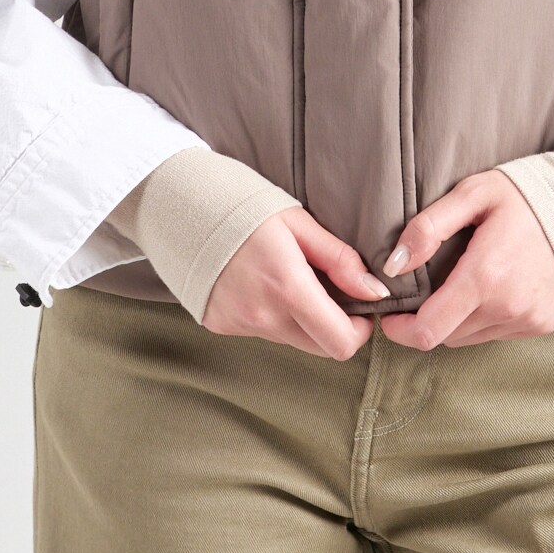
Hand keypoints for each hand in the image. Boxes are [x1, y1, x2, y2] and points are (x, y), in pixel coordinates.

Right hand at [201, 205, 388, 358]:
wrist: (178, 204)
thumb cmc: (243, 204)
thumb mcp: (298, 222)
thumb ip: (340, 259)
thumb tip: (375, 291)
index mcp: (287, 287)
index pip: (340, 343)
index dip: (359, 330)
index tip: (360, 306)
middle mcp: (262, 316)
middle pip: (320, 348)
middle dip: (335, 327)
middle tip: (331, 290)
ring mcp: (238, 324)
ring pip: (291, 339)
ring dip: (303, 319)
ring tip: (291, 277)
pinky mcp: (220, 324)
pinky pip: (262, 331)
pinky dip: (273, 314)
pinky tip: (261, 282)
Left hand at [377, 170, 553, 348]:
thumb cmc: (522, 196)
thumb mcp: (471, 194)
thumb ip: (427, 227)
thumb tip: (394, 265)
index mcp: (485, 276)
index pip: (428, 331)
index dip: (400, 330)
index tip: (391, 315)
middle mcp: (508, 307)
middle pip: (446, 336)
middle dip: (427, 319)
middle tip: (426, 290)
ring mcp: (528, 319)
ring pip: (470, 337)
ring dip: (457, 319)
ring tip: (461, 284)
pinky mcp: (543, 324)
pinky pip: (497, 333)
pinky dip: (485, 318)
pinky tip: (492, 288)